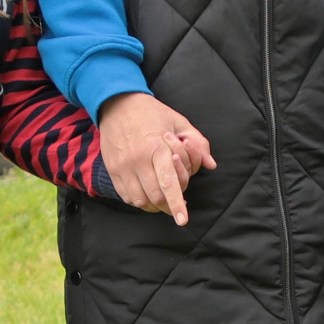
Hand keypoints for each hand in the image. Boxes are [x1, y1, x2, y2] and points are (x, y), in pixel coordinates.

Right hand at [97, 92, 215, 225]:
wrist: (117, 104)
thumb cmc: (152, 113)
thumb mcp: (179, 122)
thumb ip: (198, 143)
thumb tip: (211, 164)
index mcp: (156, 147)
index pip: (168, 182)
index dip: (176, 204)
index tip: (183, 220)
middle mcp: (137, 160)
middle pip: (155, 197)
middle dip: (169, 206)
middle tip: (177, 205)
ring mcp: (122, 167)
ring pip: (140, 200)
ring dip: (155, 205)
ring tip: (163, 198)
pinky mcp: (112, 171)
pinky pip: (127, 196)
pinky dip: (140, 201)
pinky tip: (148, 193)